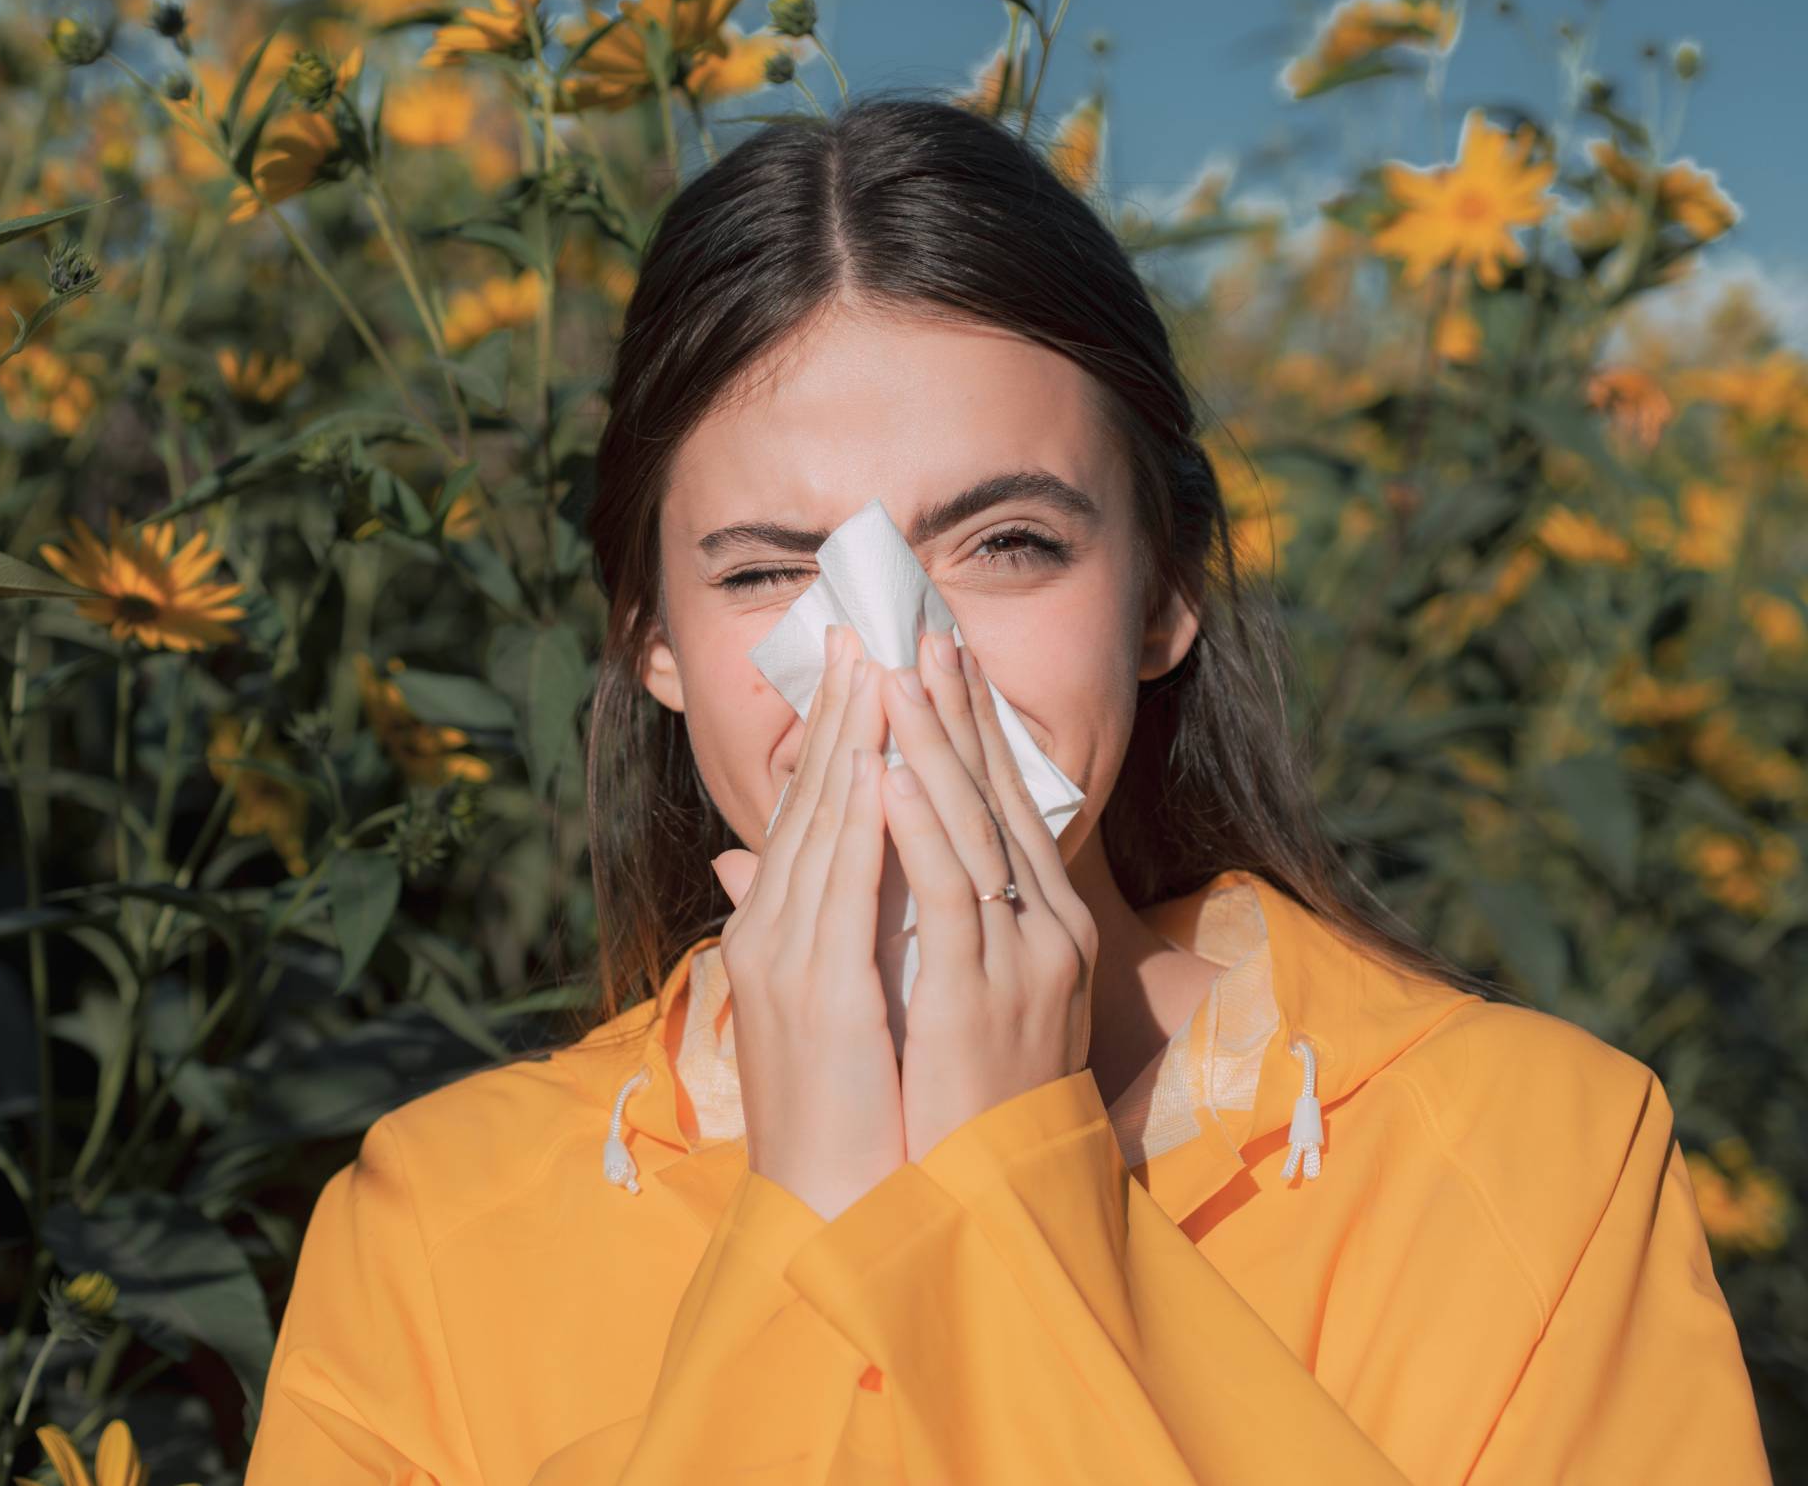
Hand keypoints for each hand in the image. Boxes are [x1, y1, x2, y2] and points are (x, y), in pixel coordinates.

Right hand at [709, 622, 907, 1221]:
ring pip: (821, 829)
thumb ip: (801, 928)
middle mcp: (770, 935)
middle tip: (868, 632)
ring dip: (850, 743)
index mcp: (774, 935)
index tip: (862, 663)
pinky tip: (876, 766)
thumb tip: (763, 868)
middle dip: (841, 715)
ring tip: (876, 669)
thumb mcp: (822, 1009)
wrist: (827, 1206)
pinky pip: (841, 890)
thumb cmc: (839, 1114)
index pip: (808, 816)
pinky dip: (857, 823)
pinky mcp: (817, 990)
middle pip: (809, 805)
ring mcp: (786, 959)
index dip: (834, 735)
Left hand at [876, 628, 1100, 1163]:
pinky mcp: (986, 996)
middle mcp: (1048, 930)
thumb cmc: (957, 1099)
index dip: (970, 730)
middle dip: (957, 714)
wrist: (993, 1198)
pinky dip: (917, 831)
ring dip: (931, 749)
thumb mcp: (929, 991)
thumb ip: (881, 916)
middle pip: (998, 800)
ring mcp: (1026, 960)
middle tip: (922, 634)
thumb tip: (784, 859)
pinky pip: (952, 895)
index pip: (1003, 807)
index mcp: (1043, 925)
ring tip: (894, 679)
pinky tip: (884, 777)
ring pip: (974, 832)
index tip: (936, 660)